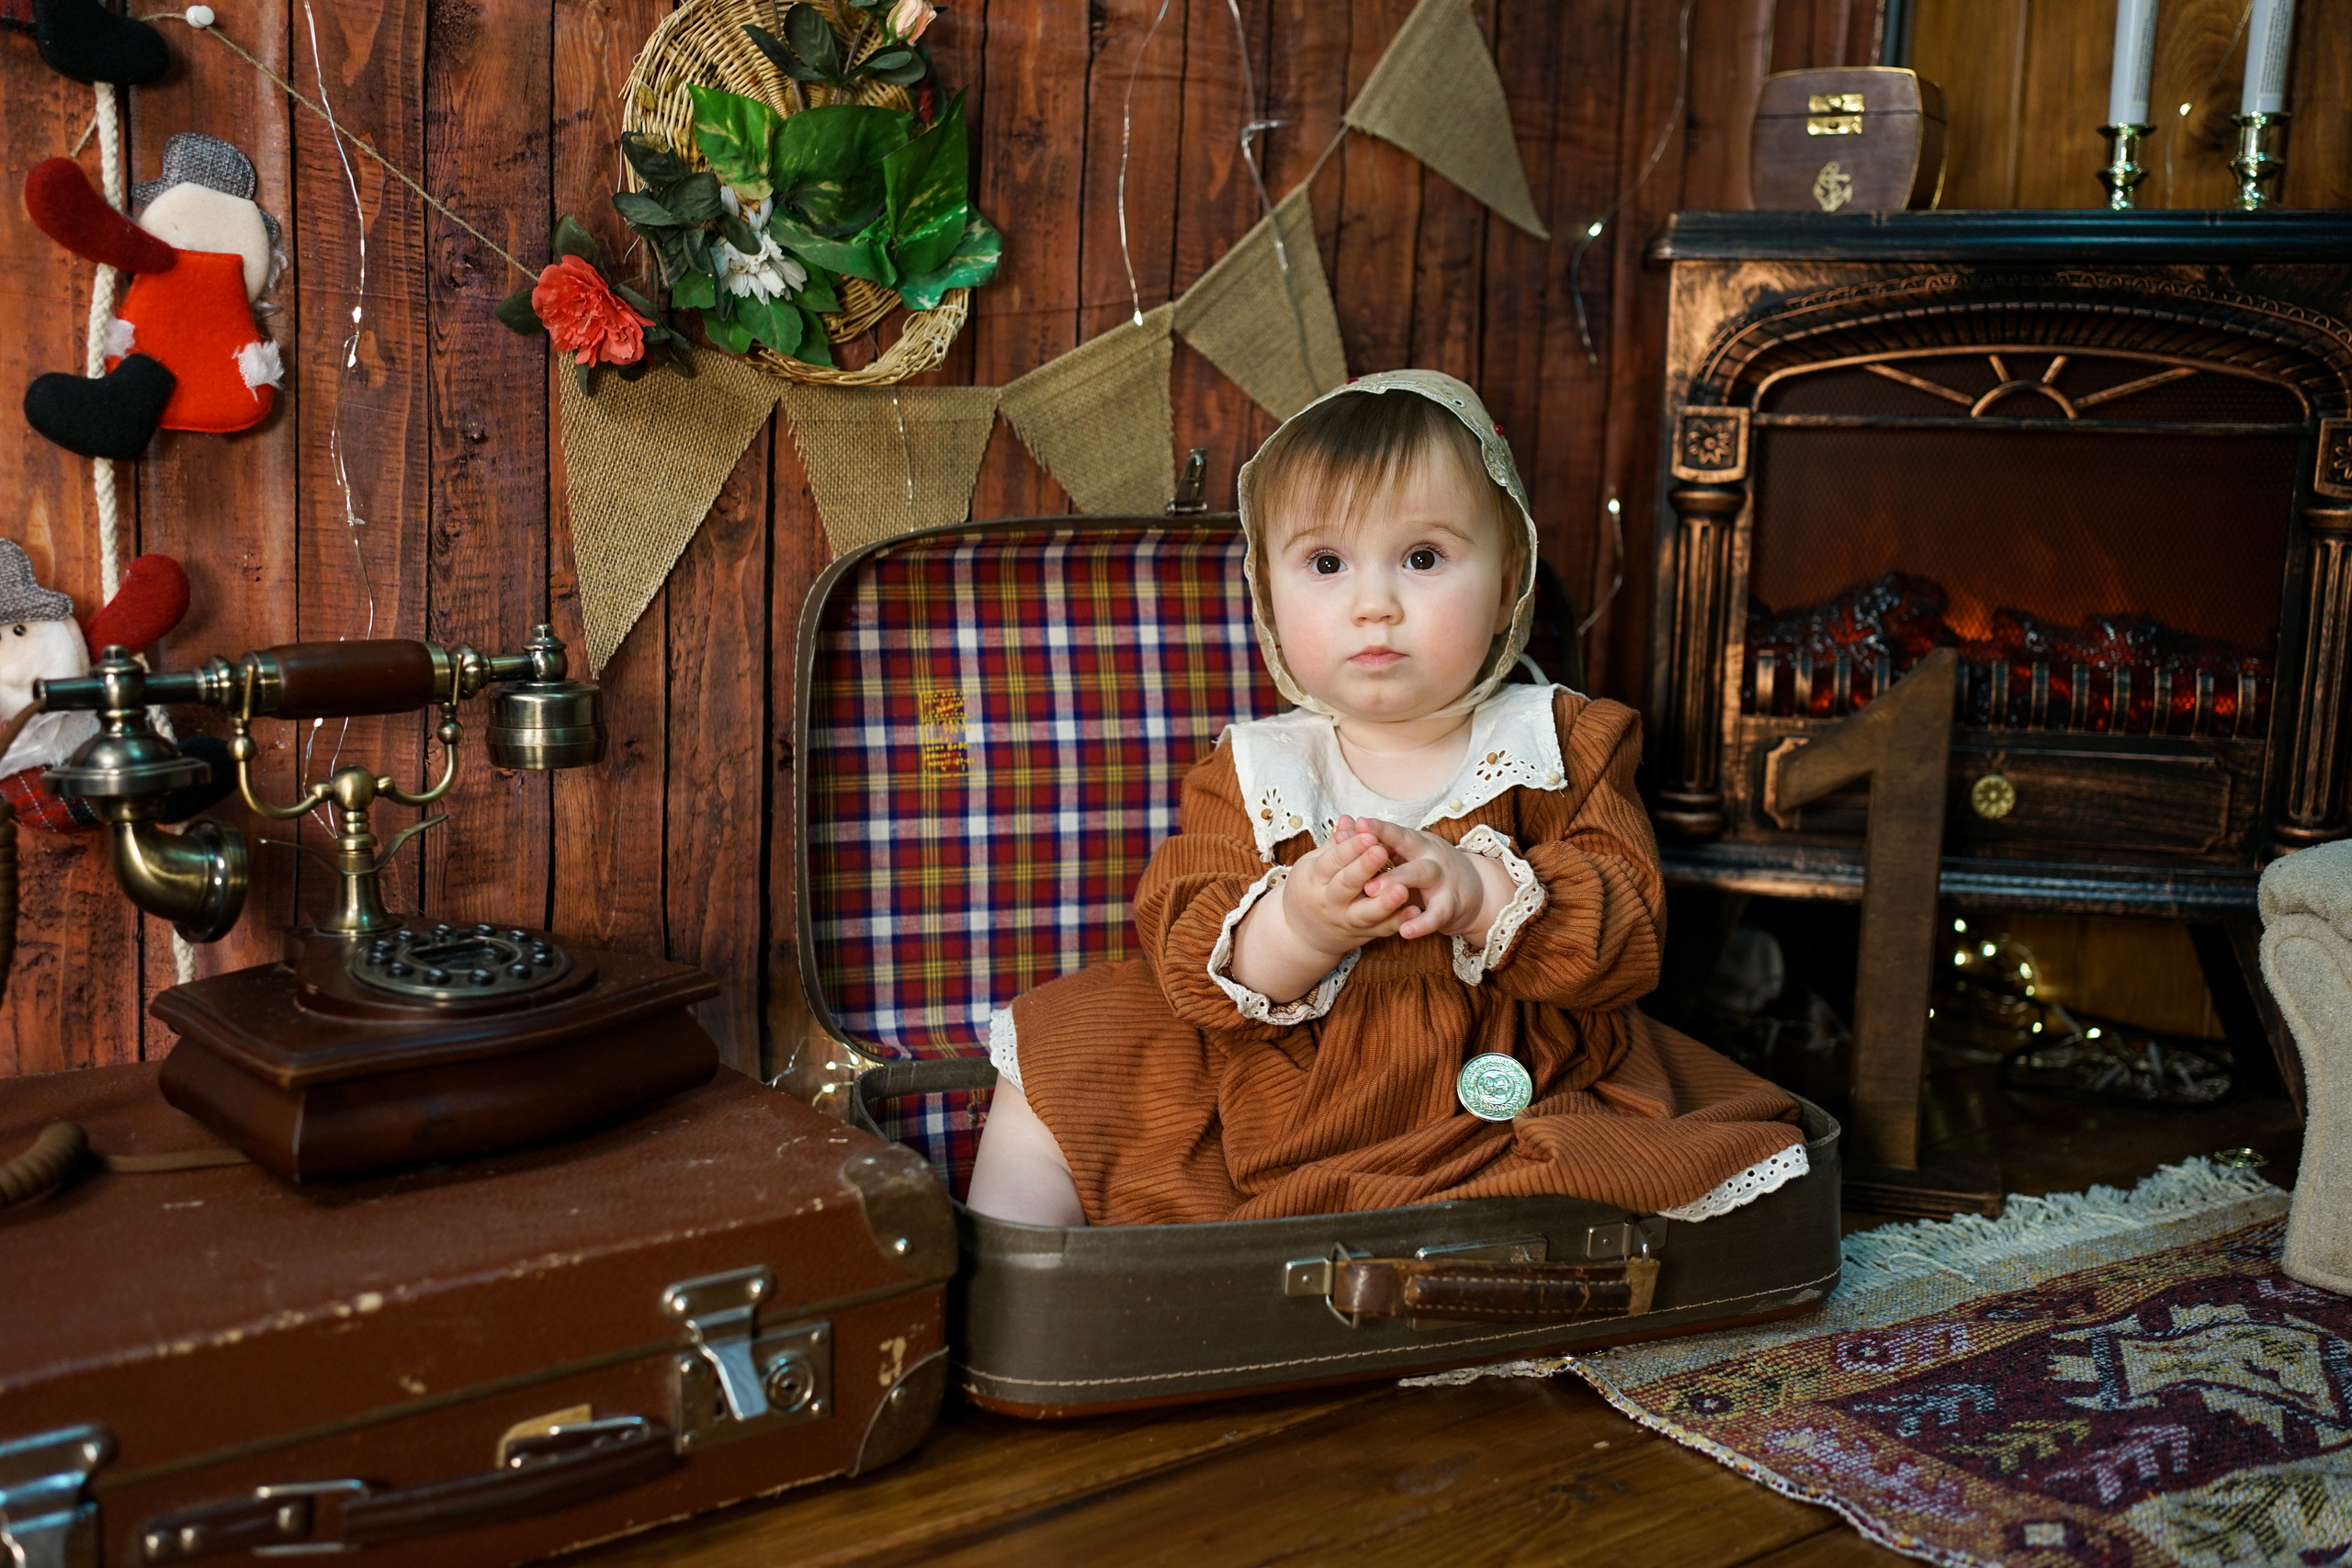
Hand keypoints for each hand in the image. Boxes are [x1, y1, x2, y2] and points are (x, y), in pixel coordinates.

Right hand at [1227, 820, 1414, 1004]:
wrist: (1303, 936)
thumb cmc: (1309, 890)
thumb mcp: (1313, 866)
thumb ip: (1335, 845)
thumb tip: (1350, 819)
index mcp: (1314, 878)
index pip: (1332, 861)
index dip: (1351, 848)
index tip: (1368, 834)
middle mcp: (1329, 901)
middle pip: (1347, 884)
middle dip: (1365, 868)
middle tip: (1382, 851)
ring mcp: (1346, 920)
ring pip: (1366, 912)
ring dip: (1385, 902)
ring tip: (1402, 889)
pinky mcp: (1363, 934)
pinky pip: (1382, 929)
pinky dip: (1399, 921)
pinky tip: (1415, 911)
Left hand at [1356, 819, 1513, 941]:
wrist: (1477, 891)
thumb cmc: (1430, 870)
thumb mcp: (1407, 855)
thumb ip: (1378, 845)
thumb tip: (1343, 825)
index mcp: (1417, 843)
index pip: (1396, 832)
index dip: (1378, 828)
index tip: (1358, 823)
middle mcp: (1430, 856)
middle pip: (1407, 849)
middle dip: (1381, 856)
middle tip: (1355, 860)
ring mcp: (1443, 880)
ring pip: (1421, 876)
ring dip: (1397, 881)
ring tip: (1372, 892)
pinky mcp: (1451, 906)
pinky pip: (1436, 914)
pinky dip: (1422, 923)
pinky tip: (1405, 931)